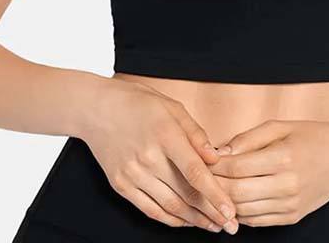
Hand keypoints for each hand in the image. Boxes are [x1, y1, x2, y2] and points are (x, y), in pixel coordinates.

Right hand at [78, 78, 238, 233]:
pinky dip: (170, 219)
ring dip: (194, 220)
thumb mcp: (173, 108)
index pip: (194, 172)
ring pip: (170, 206)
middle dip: (211, 213)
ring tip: (214, 225)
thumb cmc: (139, 103)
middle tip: (230, 225)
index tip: (230, 210)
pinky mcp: (121, 185)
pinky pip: (150, 209)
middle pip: (185, 194)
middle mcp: (148, 158)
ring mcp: (132, 174)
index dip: (215, 195)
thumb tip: (216, 158)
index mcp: (165, 135)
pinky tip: (186, 221)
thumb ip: (196, 134)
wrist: (97, 109)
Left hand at [210, 119, 328, 226]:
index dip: (216, 165)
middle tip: (202, 177)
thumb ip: (248, 138)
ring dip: (225, 202)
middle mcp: (287, 184)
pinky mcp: (293, 216)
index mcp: (283, 157)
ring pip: (245, 210)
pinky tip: (233, 201)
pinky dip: (241, 213)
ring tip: (213, 189)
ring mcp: (291, 204)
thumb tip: (220, 152)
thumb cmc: (311, 135)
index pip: (237, 167)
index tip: (204, 160)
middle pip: (237, 192)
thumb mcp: (280, 126)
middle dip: (215, 185)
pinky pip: (258, 221)